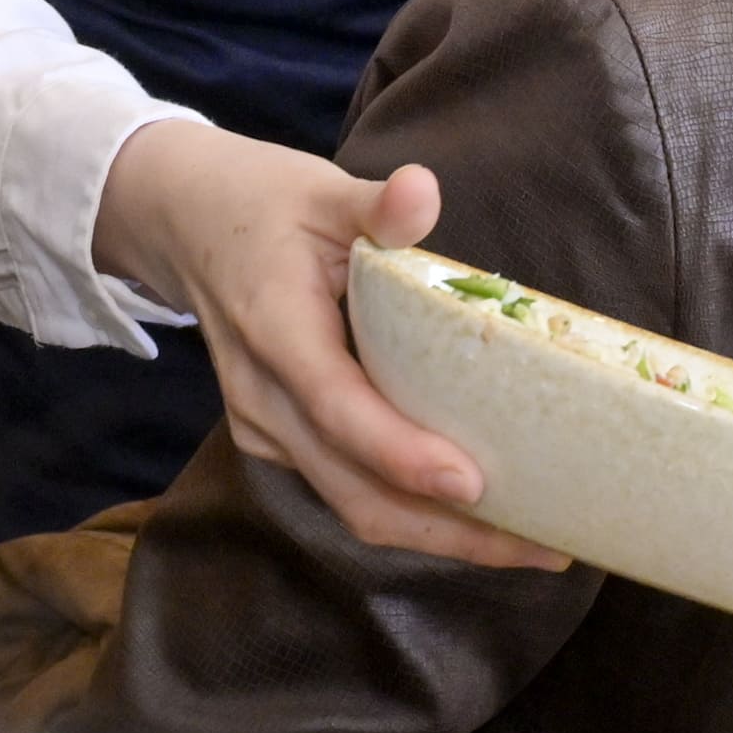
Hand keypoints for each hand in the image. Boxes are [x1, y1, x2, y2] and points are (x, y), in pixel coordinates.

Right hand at [89, 120, 554, 570]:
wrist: (186, 226)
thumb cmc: (264, 205)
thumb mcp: (321, 190)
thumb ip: (376, 204)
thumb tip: (423, 189)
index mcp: (273, 329)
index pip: (337, 408)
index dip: (402, 453)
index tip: (474, 485)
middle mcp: (263, 399)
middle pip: (355, 490)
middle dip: (451, 530)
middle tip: (546, 542)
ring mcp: (267, 430)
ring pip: (355, 505)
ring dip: (441, 535)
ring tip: (533, 541)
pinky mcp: (280, 442)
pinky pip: (348, 491)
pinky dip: (414, 510)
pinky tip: (482, 511)